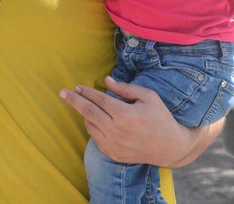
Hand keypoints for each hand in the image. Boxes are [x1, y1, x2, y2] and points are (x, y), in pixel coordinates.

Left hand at [60, 76, 219, 167]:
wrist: (170, 147)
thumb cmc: (160, 117)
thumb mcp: (148, 96)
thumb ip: (125, 88)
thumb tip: (106, 80)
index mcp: (126, 115)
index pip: (99, 100)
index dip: (87, 92)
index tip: (77, 86)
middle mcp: (117, 131)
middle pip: (88, 112)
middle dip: (74, 100)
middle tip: (62, 93)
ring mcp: (114, 145)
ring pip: (90, 125)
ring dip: (85, 114)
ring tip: (85, 105)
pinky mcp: (113, 154)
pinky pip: (95, 138)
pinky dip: (93, 127)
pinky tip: (95, 120)